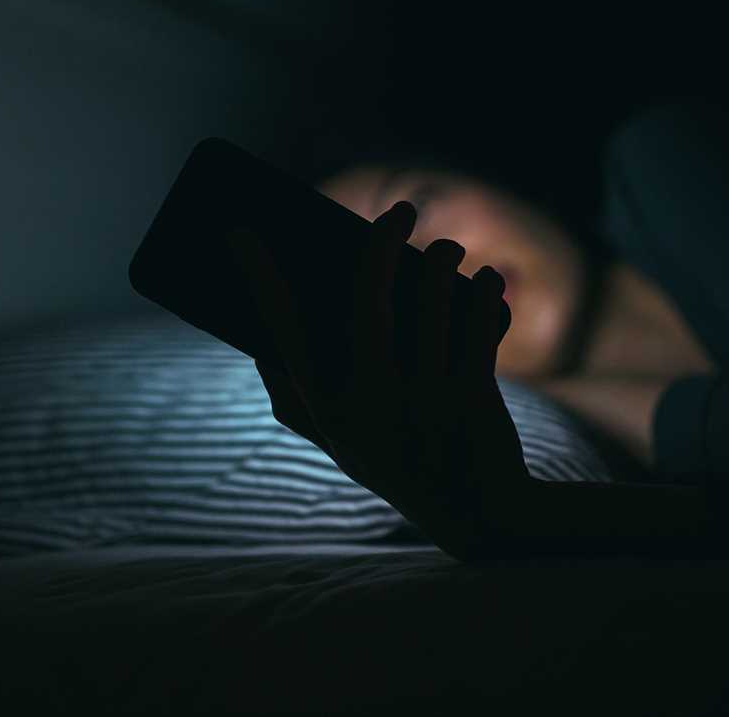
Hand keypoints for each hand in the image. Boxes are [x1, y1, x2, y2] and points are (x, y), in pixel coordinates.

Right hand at [226, 201, 532, 559]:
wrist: (483, 517)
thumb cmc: (404, 465)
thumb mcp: (343, 446)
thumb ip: (299, 405)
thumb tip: (261, 345)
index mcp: (330, 414)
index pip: (282, 337)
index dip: (260, 282)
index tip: (240, 232)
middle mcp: (371, 408)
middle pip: (366, 305)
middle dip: (381, 245)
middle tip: (402, 209)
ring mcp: (423, 405)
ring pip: (431, 306)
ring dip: (442, 262)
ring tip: (448, 248)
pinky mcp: (472, 400)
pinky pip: (478, 327)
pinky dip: (485, 295)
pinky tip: (487, 280)